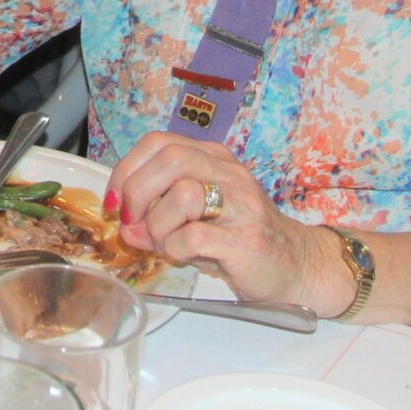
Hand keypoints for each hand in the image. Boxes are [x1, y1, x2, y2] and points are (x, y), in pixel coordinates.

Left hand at [108, 131, 345, 313]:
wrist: (295, 266)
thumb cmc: (237, 239)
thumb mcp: (194, 217)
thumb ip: (157, 212)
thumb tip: (124, 223)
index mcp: (213, 158)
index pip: (157, 143)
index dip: (126, 169)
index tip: (115, 201)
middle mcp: (228, 173)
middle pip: (169, 159)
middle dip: (136, 192)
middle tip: (133, 222)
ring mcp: (241, 205)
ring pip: (182, 194)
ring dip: (158, 225)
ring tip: (165, 243)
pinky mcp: (246, 240)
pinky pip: (194, 237)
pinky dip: (175, 249)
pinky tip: (183, 256)